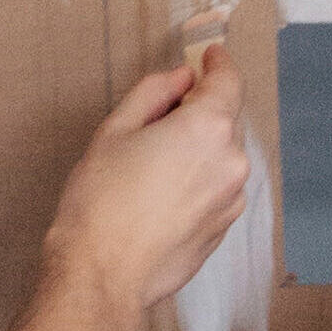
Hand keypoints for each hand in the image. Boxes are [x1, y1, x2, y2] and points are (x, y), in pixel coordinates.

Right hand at [45, 44, 251, 319]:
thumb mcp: (115, 131)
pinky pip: (217, 189)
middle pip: (224, 120)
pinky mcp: (223, 228)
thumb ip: (154, 93)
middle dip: (200, 112)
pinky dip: (198, 182)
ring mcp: (231, 199)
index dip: (218, 63)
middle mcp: (230, 162)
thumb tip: (181, 78)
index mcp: (207, 128)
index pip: (227, 81)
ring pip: (221, 157)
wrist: (101, 274)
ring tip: (152, 168)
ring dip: (199, 150)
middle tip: (159, 120)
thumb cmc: (100, 203)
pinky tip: (161, 196)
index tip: (210, 56)